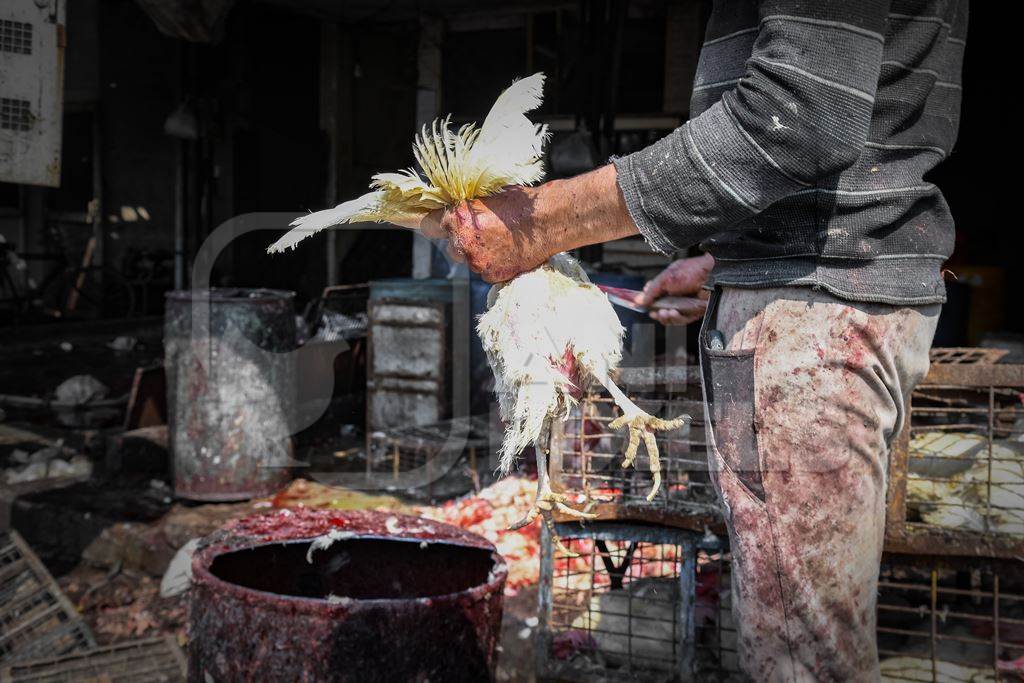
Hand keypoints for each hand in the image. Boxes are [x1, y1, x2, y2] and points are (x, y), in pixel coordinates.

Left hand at [426, 187, 552, 282]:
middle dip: (461, 241)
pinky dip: (493, 264)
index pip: (428, 224)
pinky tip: (507, 252)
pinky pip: (485, 271)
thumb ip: (466, 207)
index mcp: (457, 219)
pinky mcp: (491, 275)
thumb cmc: (519, 204)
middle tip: (481, 232)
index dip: (435, 223)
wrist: (546, 221)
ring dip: (478, 253)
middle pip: (450, 247)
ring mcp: (476, 262)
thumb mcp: (487, 196)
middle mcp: (462, 243)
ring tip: (500, 241)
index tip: (437, 225)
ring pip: (468, 261)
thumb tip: (454, 208)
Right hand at [637, 254, 713, 325]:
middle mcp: (677, 296)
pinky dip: (676, 318)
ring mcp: (685, 305)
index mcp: (669, 285)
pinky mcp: (694, 312)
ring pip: (671, 317)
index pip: (655, 297)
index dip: (648, 302)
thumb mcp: (666, 278)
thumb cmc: (691, 271)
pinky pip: (682, 320)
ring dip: (665, 317)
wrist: (712, 274)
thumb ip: (652, 290)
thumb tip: (639, 300)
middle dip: (656, 313)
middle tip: (653, 312)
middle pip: (662, 310)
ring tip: (663, 313)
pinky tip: (672, 313)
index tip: (642, 305)